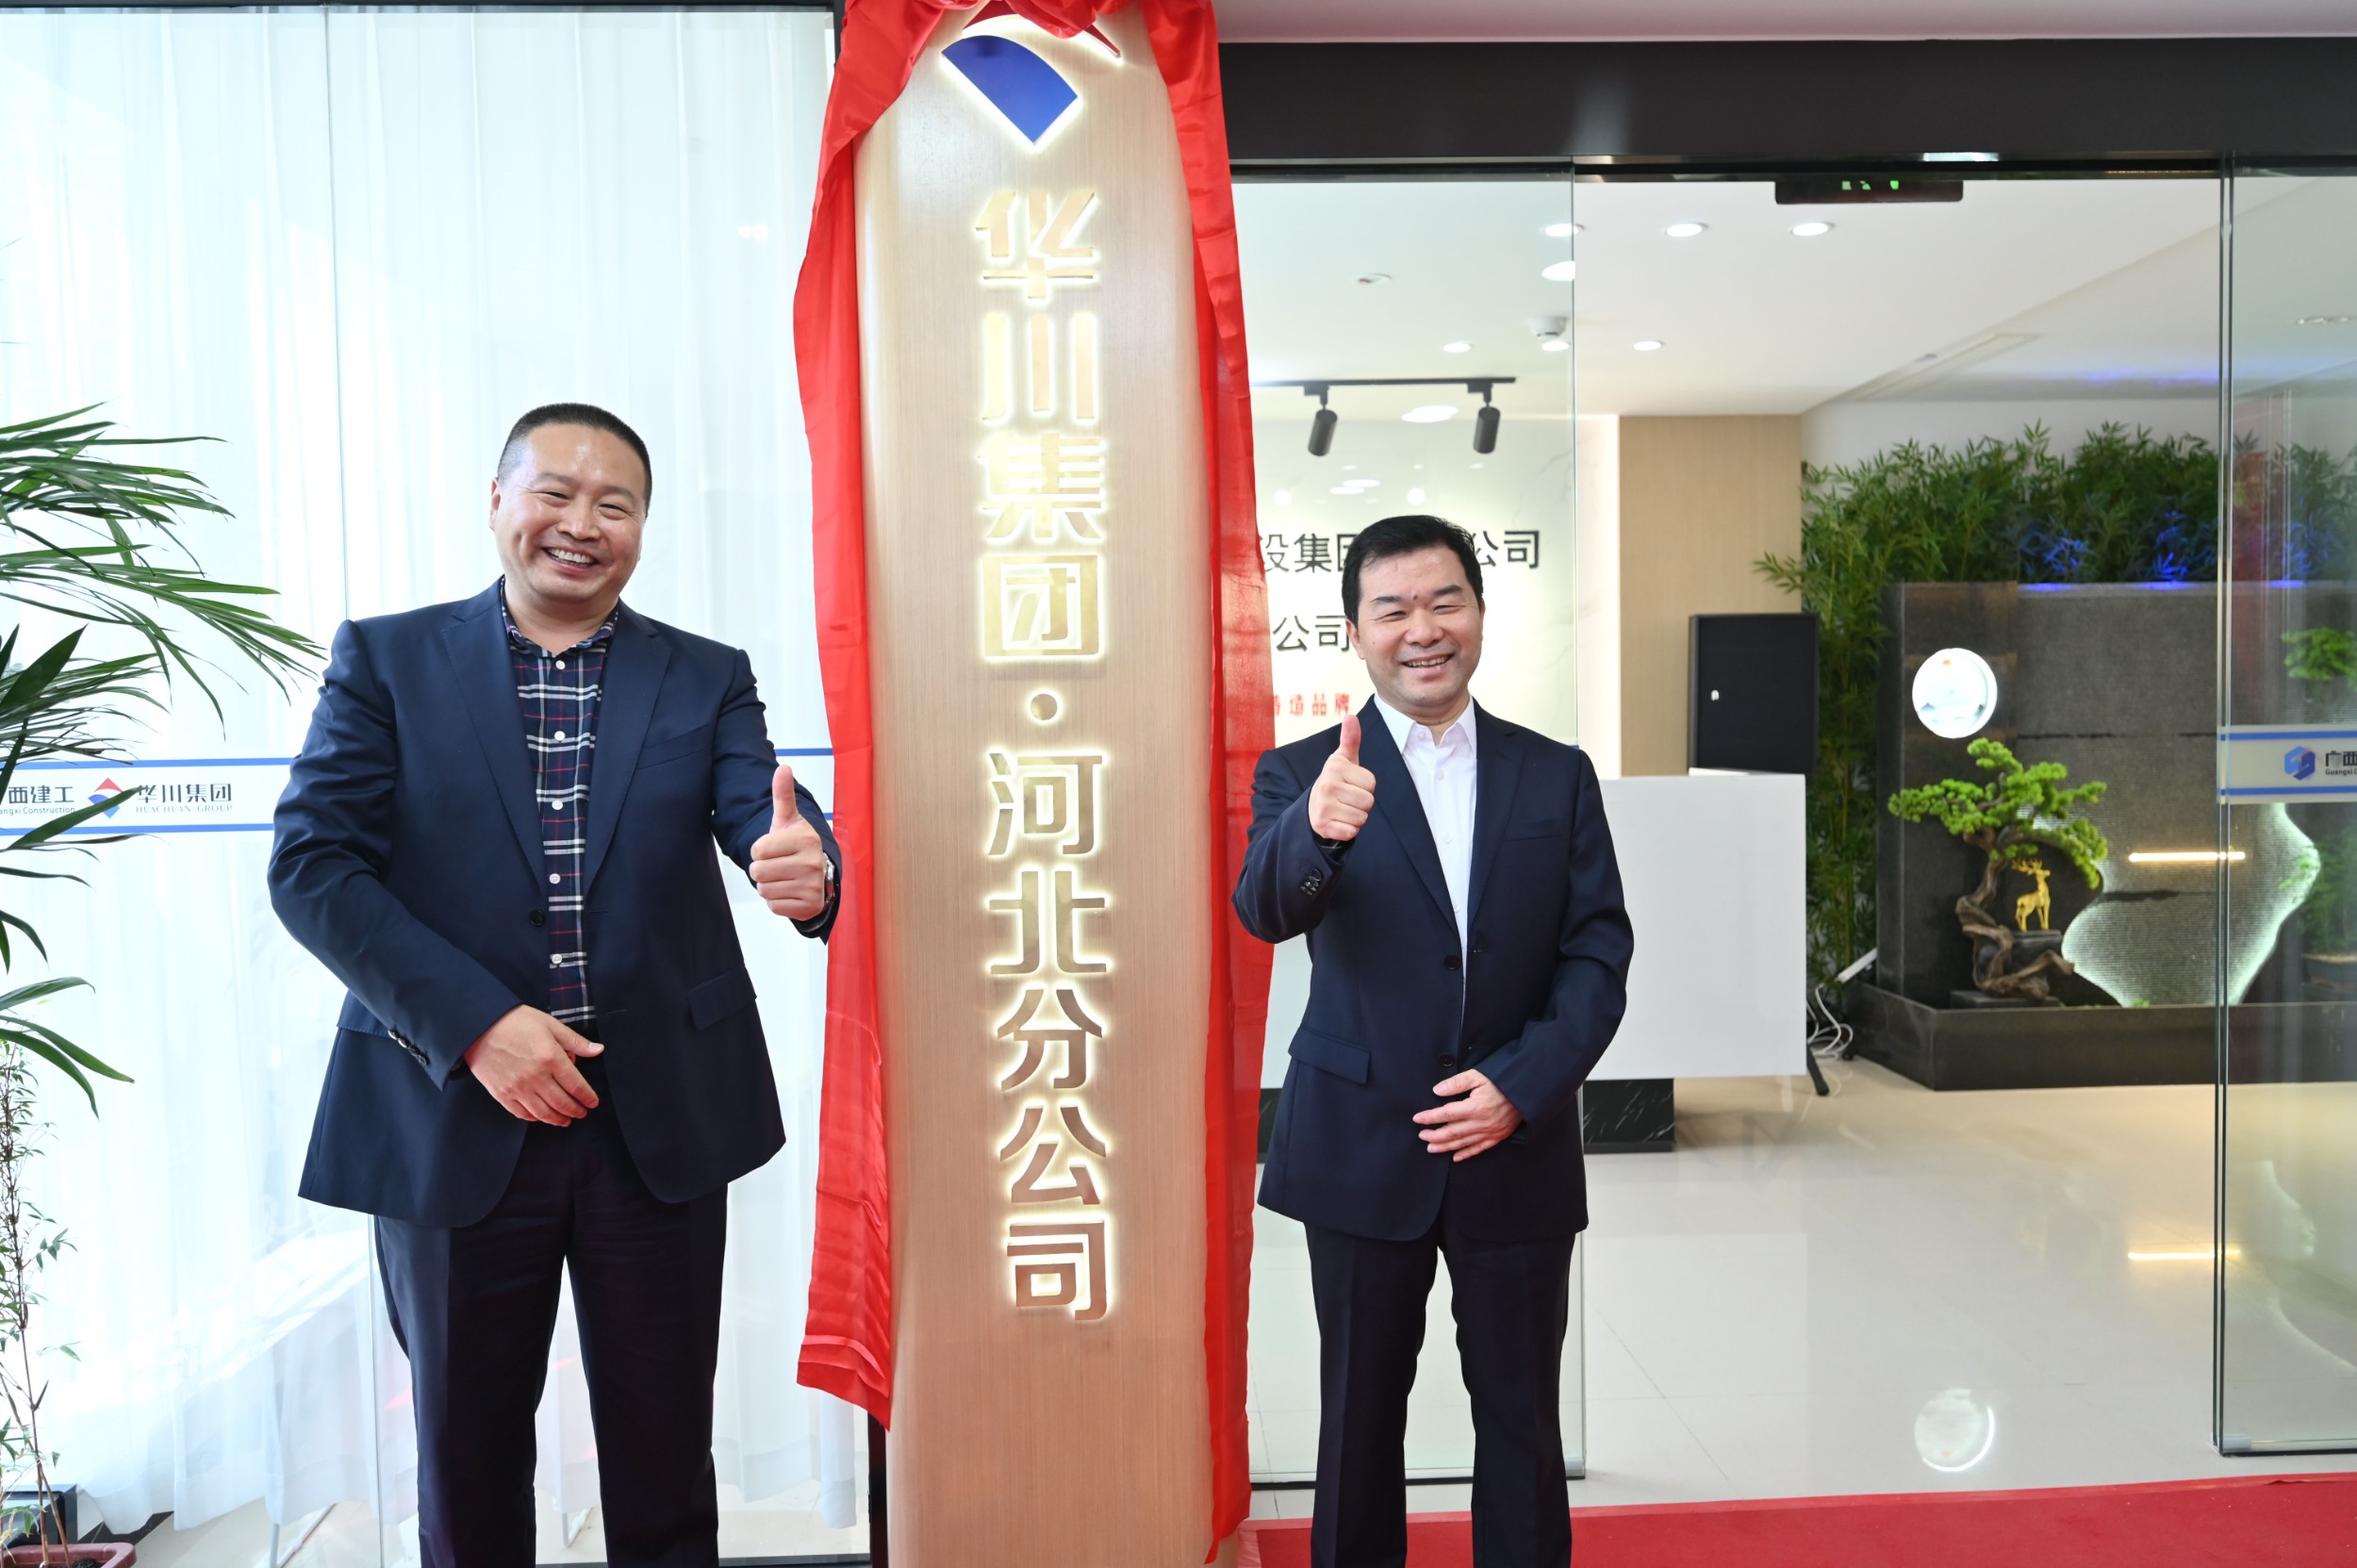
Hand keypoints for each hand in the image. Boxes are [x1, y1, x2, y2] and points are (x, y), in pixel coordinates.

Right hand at [464, 1006, 602, 1124]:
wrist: (479, 1026)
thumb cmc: (516, 1022)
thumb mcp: (550, 1025)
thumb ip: (575, 1041)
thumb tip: (598, 1050)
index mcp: (551, 1058)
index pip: (576, 1085)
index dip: (587, 1097)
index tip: (593, 1103)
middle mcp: (536, 1077)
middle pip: (562, 1102)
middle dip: (575, 1110)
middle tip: (582, 1113)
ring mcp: (518, 1088)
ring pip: (543, 1112)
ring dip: (558, 1119)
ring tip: (565, 1120)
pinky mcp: (502, 1094)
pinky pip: (522, 1113)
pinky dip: (535, 1118)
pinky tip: (541, 1116)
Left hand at [751, 762, 831, 920]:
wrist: (816, 875)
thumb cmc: (795, 846)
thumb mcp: (787, 820)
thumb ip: (783, 795)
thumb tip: (783, 767)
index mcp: (805, 839)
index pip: (758, 849)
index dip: (760, 850)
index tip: (775, 849)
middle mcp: (812, 863)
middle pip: (759, 871)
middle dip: (762, 869)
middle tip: (778, 865)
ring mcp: (812, 886)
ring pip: (764, 890)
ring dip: (769, 885)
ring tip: (784, 877)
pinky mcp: (809, 906)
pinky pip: (774, 906)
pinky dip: (777, 901)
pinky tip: (789, 891)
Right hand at [1307, 711, 1377, 841]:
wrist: (1313, 807)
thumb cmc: (1336, 781)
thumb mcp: (1342, 760)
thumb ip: (1350, 739)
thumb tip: (1351, 716)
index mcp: (1335, 768)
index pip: (1371, 783)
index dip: (1366, 787)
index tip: (1351, 785)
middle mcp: (1327, 786)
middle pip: (1369, 802)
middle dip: (1362, 804)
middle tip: (1347, 799)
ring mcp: (1323, 807)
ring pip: (1362, 818)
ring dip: (1357, 818)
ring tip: (1343, 810)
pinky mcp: (1323, 826)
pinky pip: (1352, 832)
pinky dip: (1349, 830)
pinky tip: (1339, 822)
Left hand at [1414, 1069, 1522, 1161]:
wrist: (1527, 1091)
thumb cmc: (1501, 1081)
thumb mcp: (1478, 1076)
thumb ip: (1456, 1083)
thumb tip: (1437, 1090)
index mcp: (1475, 1107)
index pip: (1446, 1114)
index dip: (1430, 1117)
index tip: (1417, 1118)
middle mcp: (1481, 1123)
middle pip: (1452, 1132)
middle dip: (1434, 1135)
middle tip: (1421, 1136)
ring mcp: (1490, 1132)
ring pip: (1463, 1143)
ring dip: (1445, 1147)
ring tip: (1431, 1148)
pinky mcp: (1498, 1137)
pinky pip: (1479, 1149)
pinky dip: (1466, 1154)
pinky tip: (1455, 1157)